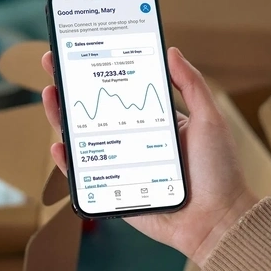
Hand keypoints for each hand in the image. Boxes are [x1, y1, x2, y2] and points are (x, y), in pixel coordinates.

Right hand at [41, 47, 257, 265]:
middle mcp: (136, 141)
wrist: (219, 220)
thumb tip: (171, 51)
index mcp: (156, 122)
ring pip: (84, 140)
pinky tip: (59, 144)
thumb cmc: (220, 171)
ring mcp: (123, 166)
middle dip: (71, 87)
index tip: (83, 50)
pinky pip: (85, 176)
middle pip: (95, 111)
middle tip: (53, 63)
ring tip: (50, 94)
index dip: (101, 71)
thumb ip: (191, 85)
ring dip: (62, 117)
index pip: (122, 90)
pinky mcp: (115, 191)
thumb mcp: (209, 119)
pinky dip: (68, 162)